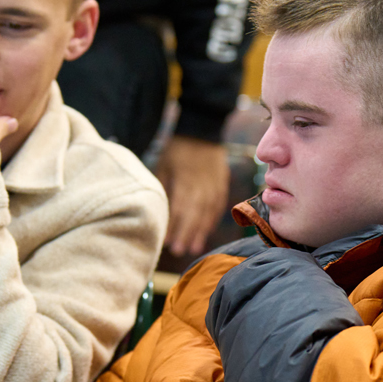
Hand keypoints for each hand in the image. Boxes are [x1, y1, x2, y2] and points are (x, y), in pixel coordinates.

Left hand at [154, 136, 229, 256]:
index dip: (174, 226)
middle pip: (195, 215)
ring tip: (193, 248)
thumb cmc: (177, 149)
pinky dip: (211, 220)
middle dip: (187, 234)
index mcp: (186, 180)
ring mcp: (215, 185)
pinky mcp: (222, 184)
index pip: (180, 209)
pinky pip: (218, 206)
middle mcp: (202, 185)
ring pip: (208, 213)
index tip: (166, 241)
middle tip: (179, 251)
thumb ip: (163, 188)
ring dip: (200, 231)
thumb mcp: (164, 165)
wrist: (202, 130)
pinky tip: (205, 231)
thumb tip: (159, 212)